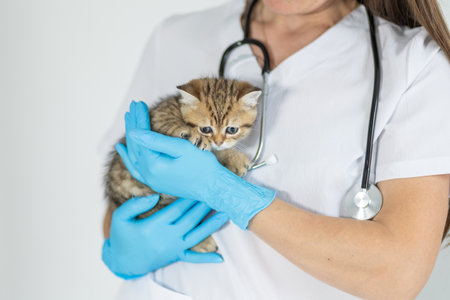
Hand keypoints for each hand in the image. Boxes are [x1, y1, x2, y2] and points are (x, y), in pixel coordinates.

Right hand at [102, 195, 227, 278]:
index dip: (190, 196)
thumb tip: (154, 196)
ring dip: (212, 224)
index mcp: (154, 226)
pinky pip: (193, 258)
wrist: (122, 261)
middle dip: (204, 205)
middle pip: (191, 218)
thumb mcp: (120, 218)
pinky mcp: (176, 256)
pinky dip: (207, 258)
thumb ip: (135, 204)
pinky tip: (220, 257)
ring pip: (197, 235)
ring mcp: (173, 248)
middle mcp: (167, 237)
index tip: (200, 185)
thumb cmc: (121, 237)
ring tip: (225, 213)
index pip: (177, 208)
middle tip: (217, 193)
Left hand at [116, 101, 275, 228]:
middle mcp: (147, 176)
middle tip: (132, 106)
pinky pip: (136, 168)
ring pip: (134, 155)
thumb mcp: (181, 148)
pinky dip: (129, 156)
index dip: (140, 118)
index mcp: (153, 166)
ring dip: (131, 136)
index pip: (141, 137)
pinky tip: (122, 148)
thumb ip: (156, 140)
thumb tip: (134, 132)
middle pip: (135, 145)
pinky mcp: (155, 183)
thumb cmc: (202, 166)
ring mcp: (150, 181)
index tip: (138, 103)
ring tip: (128, 119)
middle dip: (134, 124)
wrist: (213, 187)